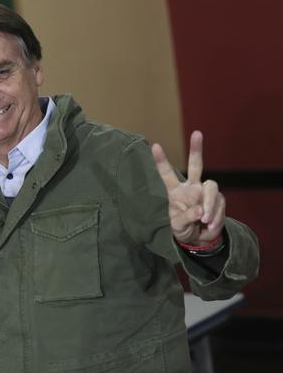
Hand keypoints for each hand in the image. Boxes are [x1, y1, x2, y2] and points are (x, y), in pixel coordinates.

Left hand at [151, 131, 224, 245]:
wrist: (200, 239)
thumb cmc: (184, 228)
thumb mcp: (178, 226)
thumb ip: (186, 217)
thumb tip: (199, 211)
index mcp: (175, 191)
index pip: (167, 173)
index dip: (161, 160)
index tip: (154, 145)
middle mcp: (191, 187)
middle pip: (195, 165)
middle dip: (196, 149)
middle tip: (197, 133)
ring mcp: (205, 192)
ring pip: (211, 187)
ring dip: (209, 205)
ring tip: (204, 221)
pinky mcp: (218, 200)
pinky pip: (219, 203)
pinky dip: (215, 216)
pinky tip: (210, 225)